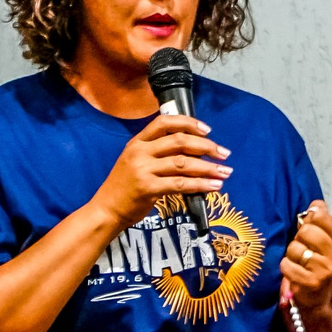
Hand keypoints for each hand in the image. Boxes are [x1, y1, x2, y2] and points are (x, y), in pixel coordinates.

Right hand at [91, 113, 228, 229]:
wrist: (107, 210)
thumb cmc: (125, 186)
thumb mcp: (135, 160)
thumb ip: (157, 151)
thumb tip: (193, 148)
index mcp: (137, 141)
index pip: (164, 122)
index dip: (188, 123)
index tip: (208, 130)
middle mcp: (140, 152)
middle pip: (179, 141)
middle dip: (206, 146)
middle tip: (224, 153)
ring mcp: (143, 170)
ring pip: (183, 163)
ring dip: (208, 168)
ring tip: (225, 172)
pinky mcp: (148, 188)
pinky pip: (180, 184)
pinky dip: (200, 185)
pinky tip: (213, 186)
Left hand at [280, 202, 331, 314]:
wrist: (320, 298)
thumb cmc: (318, 263)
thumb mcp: (325, 240)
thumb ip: (320, 219)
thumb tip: (316, 204)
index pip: (319, 216)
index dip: (308, 222)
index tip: (311, 234)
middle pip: (305, 230)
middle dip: (299, 239)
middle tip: (304, 250)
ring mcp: (325, 269)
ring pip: (294, 248)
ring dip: (291, 255)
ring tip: (300, 263)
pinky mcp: (311, 282)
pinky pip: (286, 264)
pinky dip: (286, 267)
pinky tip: (294, 272)